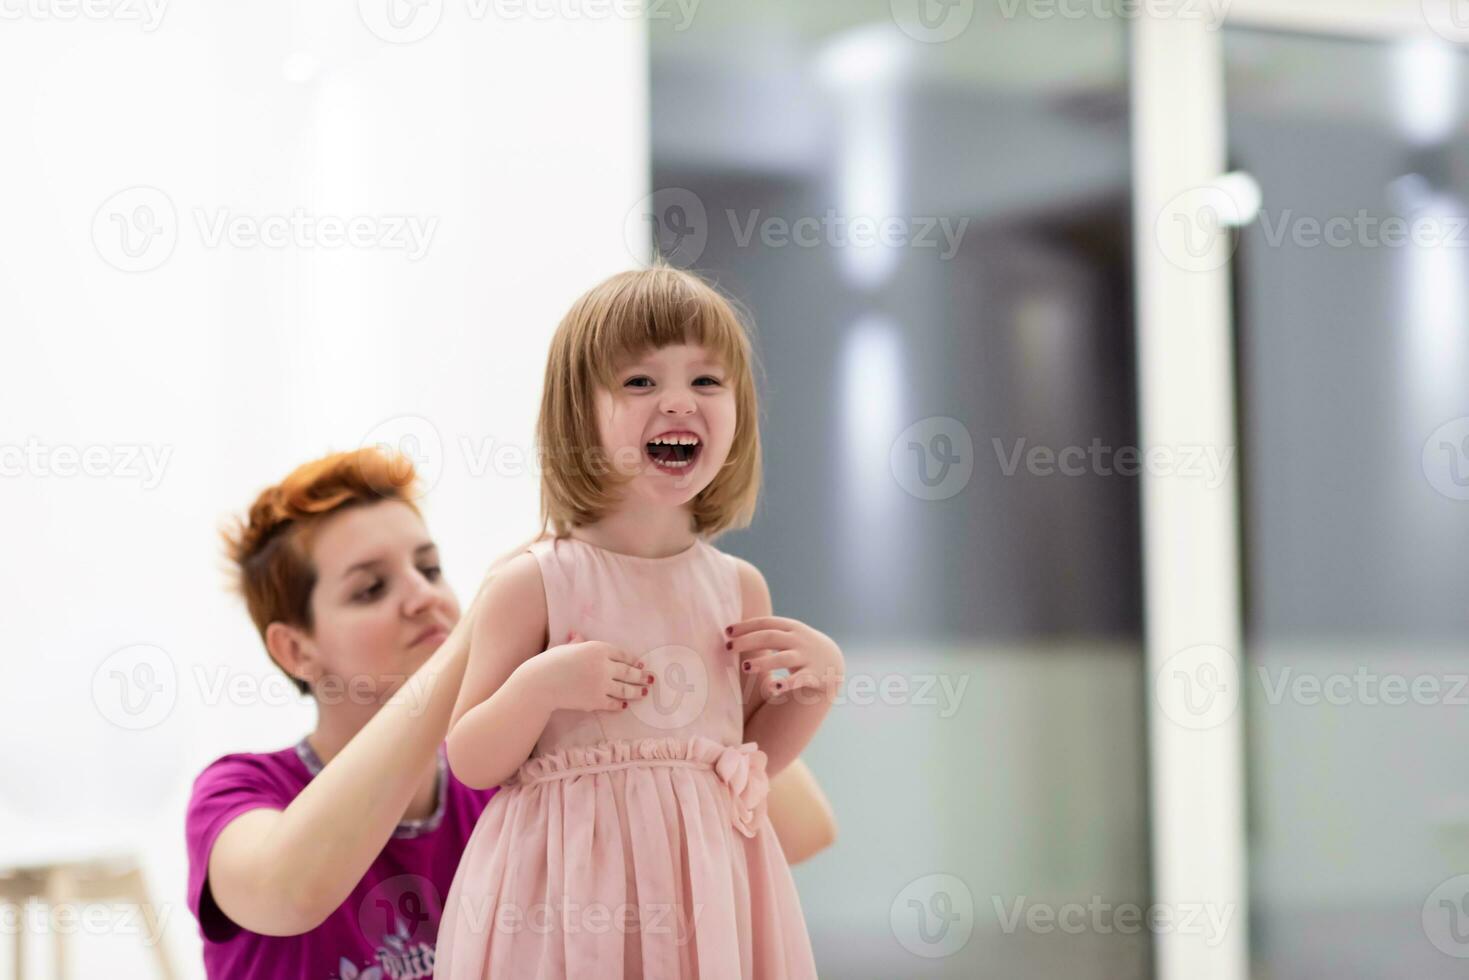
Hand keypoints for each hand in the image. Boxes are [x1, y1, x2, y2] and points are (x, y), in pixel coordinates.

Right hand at [525, 631, 651, 712]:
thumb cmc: (550, 662)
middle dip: (641, 676)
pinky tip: (624, 704)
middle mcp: (604, 665)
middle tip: (650, 679)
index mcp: (598, 648)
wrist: (541, 683)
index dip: (633, 660)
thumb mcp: (565, 647)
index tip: (640, 664)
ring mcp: (601, 684)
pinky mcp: (596, 701)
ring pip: (625, 689)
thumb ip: (576, 642)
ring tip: (644, 693)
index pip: (622, 654)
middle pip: (628, 672)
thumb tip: (577, 634)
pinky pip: (613, 703)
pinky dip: (619, 704)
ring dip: (636, 691)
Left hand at [726, 616, 843, 700]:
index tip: (726, 632)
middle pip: (770, 637)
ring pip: (783, 658)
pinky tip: (773, 688)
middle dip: (748, 641)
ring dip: (763, 662)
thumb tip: (729, 632)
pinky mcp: (814, 675)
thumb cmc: (800, 647)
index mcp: (791, 627)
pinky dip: (786, 684)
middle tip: (728, 647)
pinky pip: (799, 680)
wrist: (833, 662)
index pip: (766, 623)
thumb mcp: (788, 634)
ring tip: (745, 667)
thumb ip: (766, 631)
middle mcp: (798, 640)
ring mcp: (807, 657)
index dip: (746, 626)